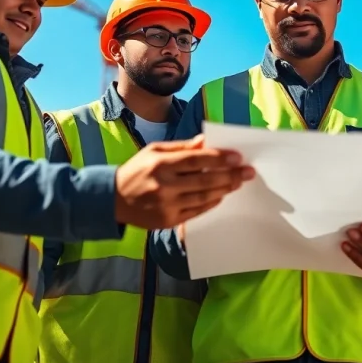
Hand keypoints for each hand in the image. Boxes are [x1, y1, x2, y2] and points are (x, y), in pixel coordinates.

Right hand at [113, 135, 254, 229]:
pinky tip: (221, 195)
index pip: (196, 160)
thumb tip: (206, 141)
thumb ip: (181, 147)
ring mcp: (166, 205)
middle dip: (230, 176)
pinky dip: (211, 203)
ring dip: (224, 189)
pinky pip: (196, 212)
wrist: (112, 199)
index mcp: (160, 164)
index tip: (237, 157)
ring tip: (238, 183)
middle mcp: (164, 185)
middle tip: (248, 172)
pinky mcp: (168, 221)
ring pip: (203, 198)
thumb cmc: (137, 170)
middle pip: (204, 181)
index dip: (219, 158)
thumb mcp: (154, 151)